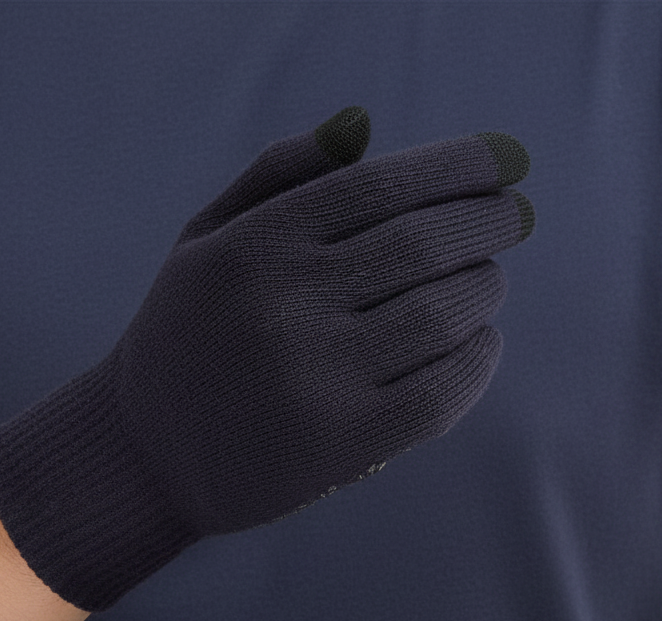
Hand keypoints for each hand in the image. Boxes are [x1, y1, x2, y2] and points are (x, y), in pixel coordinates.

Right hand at [0, 109, 535, 611]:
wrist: (150, 454)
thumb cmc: (189, 337)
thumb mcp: (205, 242)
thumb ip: (277, 177)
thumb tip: (366, 125)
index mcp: (252, 247)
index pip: (380, 185)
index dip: (459, 167)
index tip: (504, 162)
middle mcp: (284, 306)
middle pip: (425, 244)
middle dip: (488, 225)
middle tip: (511, 220)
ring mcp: (315, 379)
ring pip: (443, 315)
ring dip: (484, 290)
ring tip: (484, 283)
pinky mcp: (341, 444)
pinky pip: (442, 394)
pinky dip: (478, 362)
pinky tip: (478, 344)